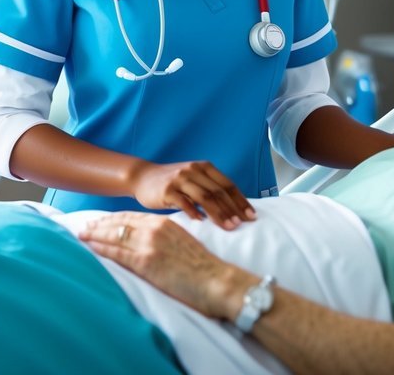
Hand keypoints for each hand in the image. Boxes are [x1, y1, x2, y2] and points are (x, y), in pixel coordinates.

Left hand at [80, 212, 248, 320]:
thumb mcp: (185, 244)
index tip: (101, 220)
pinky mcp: (146, 262)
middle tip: (84, 226)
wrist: (218, 282)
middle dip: (100, 224)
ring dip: (95, 234)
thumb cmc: (205, 269)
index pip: (132, 217)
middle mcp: (155, 229)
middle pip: (120, 223)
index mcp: (166, 224)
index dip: (114, 218)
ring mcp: (149, 244)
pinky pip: (117, 253)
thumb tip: (154, 244)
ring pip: (114, 235)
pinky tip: (90, 247)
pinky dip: (101, 248)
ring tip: (81, 234)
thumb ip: (168, 240)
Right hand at [130, 160, 255, 229]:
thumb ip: (210, 188)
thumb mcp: (193, 179)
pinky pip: (184, 203)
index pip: (228, 184)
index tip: (251, 216)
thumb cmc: (172, 183)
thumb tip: (234, 209)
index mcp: (204, 167)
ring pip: (204, 197)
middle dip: (232, 209)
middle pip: (218, 191)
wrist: (142, 177)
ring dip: (219, 213)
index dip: (241, 200)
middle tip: (241, 224)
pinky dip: (195, 213)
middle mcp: (193, 170)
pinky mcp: (166, 190)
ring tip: (228, 226)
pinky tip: (202, 223)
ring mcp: (179, 179)